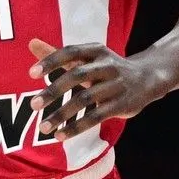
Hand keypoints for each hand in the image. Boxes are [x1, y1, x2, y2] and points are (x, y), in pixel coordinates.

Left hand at [27, 39, 167, 140]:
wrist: (147, 78)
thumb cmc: (106, 68)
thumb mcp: (86, 58)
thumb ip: (58, 54)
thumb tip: (31, 43)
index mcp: (96, 51)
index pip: (70, 52)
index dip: (51, 61)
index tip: (31, 73)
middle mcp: (106, 65)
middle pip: (77, 76)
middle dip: (54, 91)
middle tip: (33, 104)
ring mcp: (115, 85)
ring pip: (85, 100)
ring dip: (62, 114)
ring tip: (43, 127)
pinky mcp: (121, 105)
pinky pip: (96, 117)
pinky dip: (77, 127)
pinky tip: (60, 135)